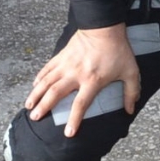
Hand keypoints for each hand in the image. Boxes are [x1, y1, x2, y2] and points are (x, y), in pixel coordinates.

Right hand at [25, 23, 139, 136]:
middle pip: (56, 93)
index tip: (68, 133)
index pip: (81, 104)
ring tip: (28, 107)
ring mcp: (66, 64)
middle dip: (44, 107)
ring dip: (36, 94)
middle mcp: (76, 74)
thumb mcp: (131, 72)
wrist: (104, 27)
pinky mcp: (61, 55)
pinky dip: (39, 78)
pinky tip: (34, 86)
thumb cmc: (118, 50)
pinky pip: (47, 68)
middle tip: (35, 118)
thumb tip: (130, 110)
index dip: (74, 119)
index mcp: (93, 80)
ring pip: (46, 82)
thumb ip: (131, 92)